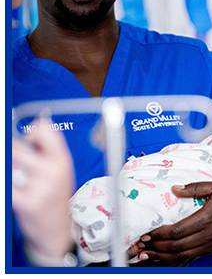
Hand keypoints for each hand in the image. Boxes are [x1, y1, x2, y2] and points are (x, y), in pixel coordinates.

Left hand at [12, 118, 73, 258]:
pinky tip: (17, 191)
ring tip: (21, 179)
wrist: (57, 230)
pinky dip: (9, 185)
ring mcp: (40, 188)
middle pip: (17, 146)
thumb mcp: (61, 168)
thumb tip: (36, 123)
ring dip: (11, 170)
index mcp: (63, 160)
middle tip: (22, 164)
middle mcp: (53, 171)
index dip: (32, 132)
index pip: (43, 129)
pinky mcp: (25, 203)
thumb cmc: (56, 195)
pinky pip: (6, 184)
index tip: (30, 141)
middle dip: (15, 153)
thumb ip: (49, 147)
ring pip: (9, 164)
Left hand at [128, 181, 211, 265]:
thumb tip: (175, 189)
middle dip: (157, 247)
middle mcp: (207, 235)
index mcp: (206, 218)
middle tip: (141, 246)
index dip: (160, 233)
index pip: (178, 230)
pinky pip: (190, 258)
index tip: (147, 233)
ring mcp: (209, 245)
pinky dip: (175, 260)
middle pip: (177, 246)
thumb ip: (194, 188)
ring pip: (182, 255)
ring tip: (148, 255)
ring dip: (163, 256)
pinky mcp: (211, 250)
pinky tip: (166, 259)